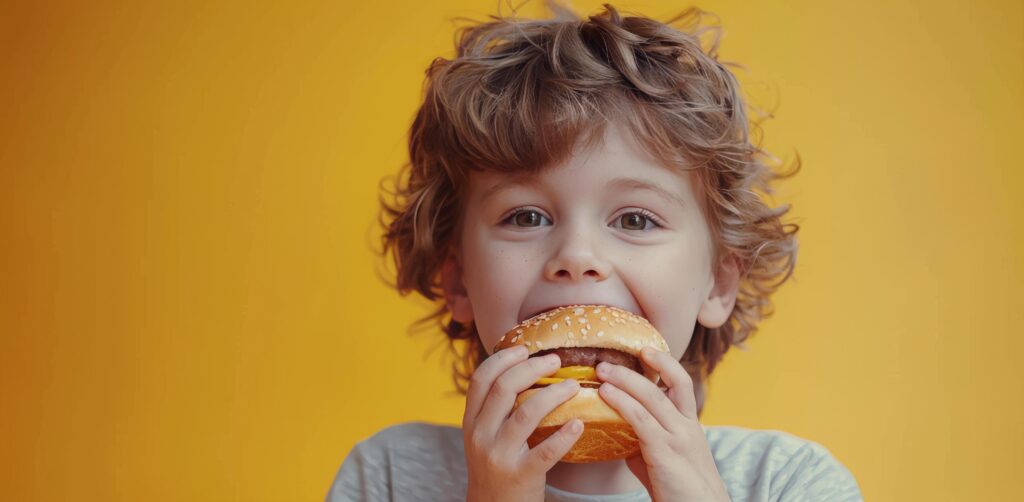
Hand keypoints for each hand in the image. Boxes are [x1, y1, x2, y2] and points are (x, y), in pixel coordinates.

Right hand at [462, 345, 583, 501]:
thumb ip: (494, 409)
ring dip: (554, 394)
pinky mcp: (521, 475)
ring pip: (526, 413)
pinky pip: (546, 450)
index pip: (480, 379)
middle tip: (556, 360)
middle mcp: (480, 436)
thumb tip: (521, 370)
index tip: (525, 349)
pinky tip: (579, 423)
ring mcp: (499, 456)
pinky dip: (565, 435)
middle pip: (504, 389)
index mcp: (471, 422)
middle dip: (532, 368)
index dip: (503, 358)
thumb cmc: (495, 468)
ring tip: (574, 386)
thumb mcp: (483, 436)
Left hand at [596, 347, 729, 501]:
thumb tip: (619, 432)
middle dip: (644, 363)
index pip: (682, 383)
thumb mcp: (665, 460)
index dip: (665, 362)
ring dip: (624, 379)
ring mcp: (678, 437)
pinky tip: (605, 395)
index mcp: (691, 424)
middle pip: (672, 380)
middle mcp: (688, 426)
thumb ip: (645, 442)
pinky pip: (640, 419)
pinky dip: (621, 402)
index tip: (645, 349)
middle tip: (614, 356)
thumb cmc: (680, 491)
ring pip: (652, 396)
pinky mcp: (664, 452)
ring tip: (601, 370)